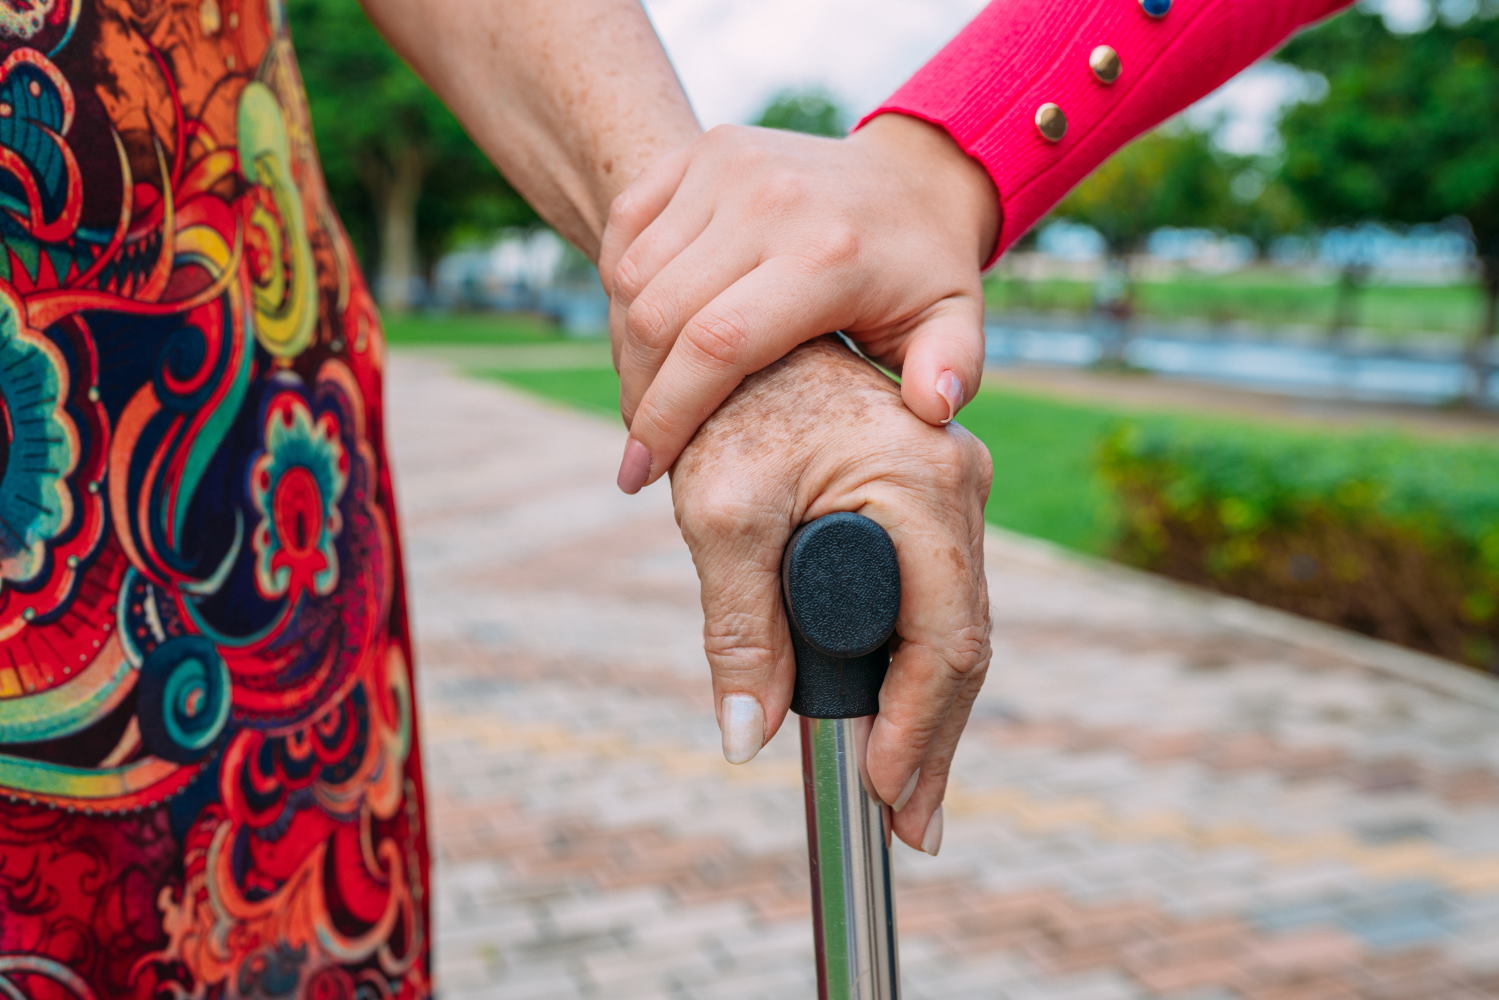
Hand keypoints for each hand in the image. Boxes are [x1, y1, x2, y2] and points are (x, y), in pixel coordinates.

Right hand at [600, 114, 999, 493]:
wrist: (915, 176)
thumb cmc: (926, 272)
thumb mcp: (956, 322)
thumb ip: (952, 370)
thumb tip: (931, 410)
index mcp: (827, 254)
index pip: (715, 346)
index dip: (667, 417)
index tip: (642, 473)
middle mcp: (769, 199)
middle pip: (659, 316)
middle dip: (638, 396)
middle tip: (641, 450)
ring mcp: (729, 164)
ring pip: (633, 275)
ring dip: (625, 348)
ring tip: (643, 399)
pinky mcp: (704, 148)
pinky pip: (628, 225)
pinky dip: (620, 287)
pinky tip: (641, 337)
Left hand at [670, 337, 991, 854]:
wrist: (748, 330)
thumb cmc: (733, 404)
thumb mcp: (722, 513)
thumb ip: (736, 628)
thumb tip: (745, 736)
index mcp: (923, 484)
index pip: (945, 638)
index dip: (917, 726)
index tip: (879, 790)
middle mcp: (958, 486)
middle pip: (964, 644)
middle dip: (934, 741)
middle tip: (910, 824)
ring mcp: (951, 491)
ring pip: (955, 627)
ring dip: (930, 714)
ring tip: (905, 791)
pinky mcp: (926, 501)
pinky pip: (935, 599)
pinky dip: (916, 666)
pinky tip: (900, 717)